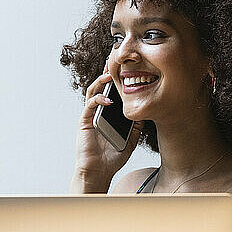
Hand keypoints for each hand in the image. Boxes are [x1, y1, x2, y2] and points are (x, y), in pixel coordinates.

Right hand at [72, 61, 143, 191]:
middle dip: (108, 73)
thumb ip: (137, 125)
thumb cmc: (112, 157)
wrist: (99, 171)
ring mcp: (90, 115)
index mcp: (108, 113)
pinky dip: (99, 100)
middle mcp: (98, 111)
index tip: (128, 68)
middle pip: (102, 86)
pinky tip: (108, 99)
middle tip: (116, 61)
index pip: (112, 91)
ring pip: (93, 91)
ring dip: (101, 81)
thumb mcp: (131, 138)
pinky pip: (90, 105)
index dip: (118, 79)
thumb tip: (146, 110)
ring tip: (110, 75)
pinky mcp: (84, 121)